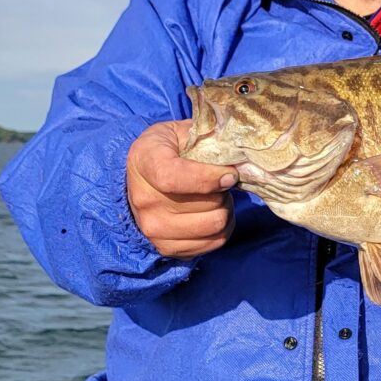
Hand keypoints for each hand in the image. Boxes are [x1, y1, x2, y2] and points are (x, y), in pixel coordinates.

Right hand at [126, 119, 238, 258]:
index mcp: (144, 161)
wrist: (141, 178)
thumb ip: (208, 139)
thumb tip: (238, 160)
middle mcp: (144, 200)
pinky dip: (223, 228)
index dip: (209, 178)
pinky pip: (213, 243)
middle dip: (223, 191)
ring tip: (218, 196)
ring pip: (213, 225)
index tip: (230, 174)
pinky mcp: (166, 248)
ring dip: (225, 209)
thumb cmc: (170, 148)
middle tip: (222, 181)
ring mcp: (153, 228)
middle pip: (204, 204)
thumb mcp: (182, 131)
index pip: (174, 178)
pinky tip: (214, 212)